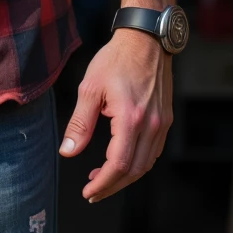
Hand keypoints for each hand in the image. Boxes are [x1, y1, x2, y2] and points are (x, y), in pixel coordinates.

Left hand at [59, 29, 171, 201]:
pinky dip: (137, 163)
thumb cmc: (116, 60)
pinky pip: (153, 151)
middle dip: (112, 186)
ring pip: (146, 164)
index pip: (119, 165)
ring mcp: (161, 123)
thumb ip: (79, 124)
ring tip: (102, 178)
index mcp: (131, 119)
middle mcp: (151, 125)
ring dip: (125, 177)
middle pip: (135, 171)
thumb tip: (68, 151)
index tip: (88, 192)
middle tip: (93, 192)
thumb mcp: (90, 89)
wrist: (145, 40)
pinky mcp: (164, 119)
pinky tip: (121, 160)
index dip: (103, 184)